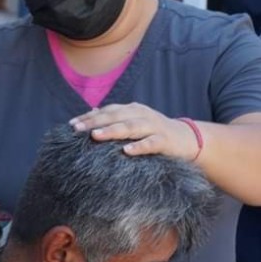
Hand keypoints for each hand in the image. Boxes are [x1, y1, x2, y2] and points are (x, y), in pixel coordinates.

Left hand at [70, 103, 199, 162]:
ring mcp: (154, 127)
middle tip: (77, 129)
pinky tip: (127, 151)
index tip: (71, 125)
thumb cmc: (155, 132)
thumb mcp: (135, 122)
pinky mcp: (165, 141)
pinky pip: (151, 143)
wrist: (189, 140)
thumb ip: (116, 118)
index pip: (108, 111)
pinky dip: (139, 146)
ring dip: (112, 130)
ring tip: (95, 136)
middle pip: (115, 116)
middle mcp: (141, 115)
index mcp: (132, 109)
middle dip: (95, 122)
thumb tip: (91, 113)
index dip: (89, 117)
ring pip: (130, 127)